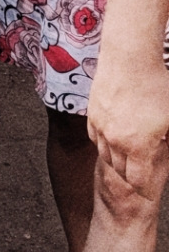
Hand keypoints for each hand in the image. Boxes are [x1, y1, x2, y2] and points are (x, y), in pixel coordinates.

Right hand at [89, 58, 168, 196]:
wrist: (130, 57)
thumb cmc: (158, 84)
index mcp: (139, 145)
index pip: (138, 180)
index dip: (144, 190)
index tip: (148, 193)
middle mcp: (116, 141)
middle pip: (121, 171)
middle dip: (132, 176)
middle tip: (141, 176)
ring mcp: (101, 128)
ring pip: (106, 155)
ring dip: (118, 160)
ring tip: (129, 159)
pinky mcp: (92, 115)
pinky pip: (95, 139)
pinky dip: (105, 144)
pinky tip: (114, 139)